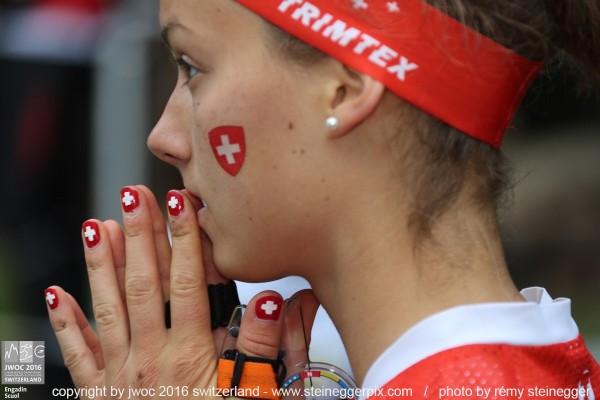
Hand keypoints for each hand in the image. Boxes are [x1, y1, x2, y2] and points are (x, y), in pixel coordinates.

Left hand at [45, 186, 318, 398]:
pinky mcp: (101, 395)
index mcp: (191, 358)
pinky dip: (65, 323)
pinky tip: (56, 292)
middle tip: (133, 195)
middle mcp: (151, 361)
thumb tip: (268, 301)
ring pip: (107, 309)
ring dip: (102, 264)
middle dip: (140, 236)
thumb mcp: (254, 397)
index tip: (179, 203)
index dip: (184, 240)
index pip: (187, 284)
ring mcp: (121, 377)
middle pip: (144, 286)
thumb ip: (260, 350)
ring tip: (97, 225)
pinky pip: (78, 356)